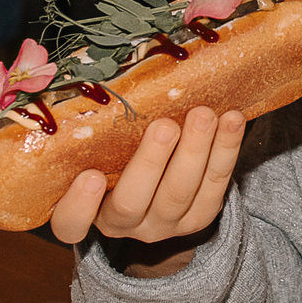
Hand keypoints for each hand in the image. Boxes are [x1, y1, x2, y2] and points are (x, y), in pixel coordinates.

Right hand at [48, 106, 245, 249]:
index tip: (91, 176)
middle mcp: (123, 224)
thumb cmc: (110, 157)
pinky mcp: (198, 217)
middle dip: (150, 162)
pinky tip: (231, 119)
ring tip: (203, 114)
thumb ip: (90, 132)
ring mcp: (163, 224)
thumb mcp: (92, 152)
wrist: (155, 189)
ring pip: (179, 194)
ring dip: (194, 151)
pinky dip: (225, 150)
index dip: (79, 206)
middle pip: (132, 203)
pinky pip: (216, 187)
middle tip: (164, 126)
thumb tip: (97, 78)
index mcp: (86, 211)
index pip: (70, 223)